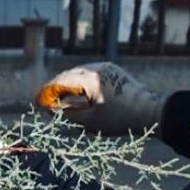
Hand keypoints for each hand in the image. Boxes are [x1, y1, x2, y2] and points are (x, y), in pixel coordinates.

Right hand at [36, 62, 162, 134]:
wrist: (152, 112)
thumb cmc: (121, 119)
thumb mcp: (90, 121)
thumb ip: (66, 114)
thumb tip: (50, 109)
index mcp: (90, 78)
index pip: (60, 81)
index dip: (46, 92)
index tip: (37, 103)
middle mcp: (96, 67)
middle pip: (68, 75)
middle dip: (56, 88)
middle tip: (47, 103)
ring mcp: (106, 67)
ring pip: (79, 74)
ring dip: (68, 86)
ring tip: (62, 101)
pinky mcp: (113, 71)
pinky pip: (90, 74)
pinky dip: (80, 84)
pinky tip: (79, 96)